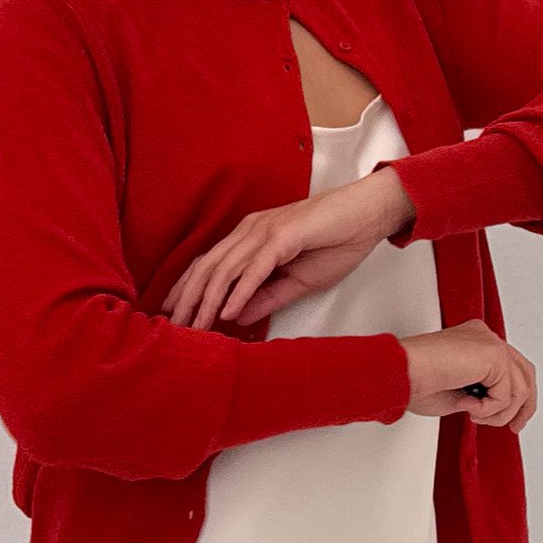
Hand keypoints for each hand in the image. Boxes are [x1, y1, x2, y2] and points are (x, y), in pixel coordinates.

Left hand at [164, 167, 415, 331]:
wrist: (368, 215)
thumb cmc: (337, 241)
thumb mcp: (297, 282)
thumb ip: (266, 298)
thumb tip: (236, 317)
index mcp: (250, 238)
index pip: (210, 265)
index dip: (188, 290)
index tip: (175, 316)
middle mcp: (250, 231)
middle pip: (209, 268)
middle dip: (188, 300)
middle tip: (174, 328)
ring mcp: (265, 231)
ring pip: (226, 269)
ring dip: (208, 301)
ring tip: (196, 326)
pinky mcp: (283, 236)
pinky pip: (255, 268)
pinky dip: (239, 291)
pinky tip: (227, 312)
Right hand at [399, 323, 536, 428]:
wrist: (402, 374)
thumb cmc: (415, 382)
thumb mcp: (456, 394)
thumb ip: (478, 396)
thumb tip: (490, 409)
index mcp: (475, 342)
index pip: (511, 367)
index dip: (516, 396)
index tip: (511, 421)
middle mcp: (485, 338)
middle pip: (525, 373)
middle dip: (523, 406)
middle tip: (514, 428)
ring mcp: (491, 343)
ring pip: (520, 388)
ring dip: (499, 413)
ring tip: (474, 415)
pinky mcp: (493, 354)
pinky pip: (508, 393)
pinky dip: (490, 409)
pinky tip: (469, 407)